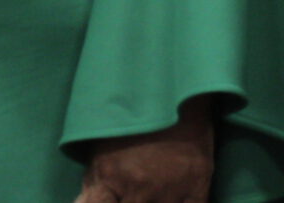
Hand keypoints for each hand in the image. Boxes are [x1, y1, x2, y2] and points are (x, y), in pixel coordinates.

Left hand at [77, 97, 216, 202]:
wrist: (174, 91)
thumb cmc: (134, 115)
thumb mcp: (104, 140)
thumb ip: (96, 177)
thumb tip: (85, 201)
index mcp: (110, 174)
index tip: (106, 201)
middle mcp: (139, 187)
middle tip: (133, 193)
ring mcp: (169, 191)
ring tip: (152, 192)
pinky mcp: (198, 189)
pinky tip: (174, 198)